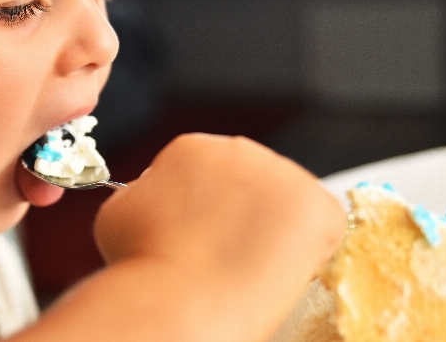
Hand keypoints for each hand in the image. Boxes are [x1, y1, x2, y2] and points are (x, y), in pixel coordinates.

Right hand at [94, 134, 345, 339]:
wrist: (182, 298)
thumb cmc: (146, 264)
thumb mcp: (121, 211)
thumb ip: (144, 192)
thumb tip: (154, 195)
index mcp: (192, 147)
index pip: (210, 172)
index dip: (206, 210)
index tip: (201, 237)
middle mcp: (241, 149)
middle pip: (252, 181)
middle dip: (244, 214)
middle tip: (228, 255)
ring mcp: (284, 175)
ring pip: (287, 203)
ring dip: (276, 231)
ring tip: (251, 268)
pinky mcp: (320, 206)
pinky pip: (324, 226)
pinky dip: (311, 251)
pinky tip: (279, 271)